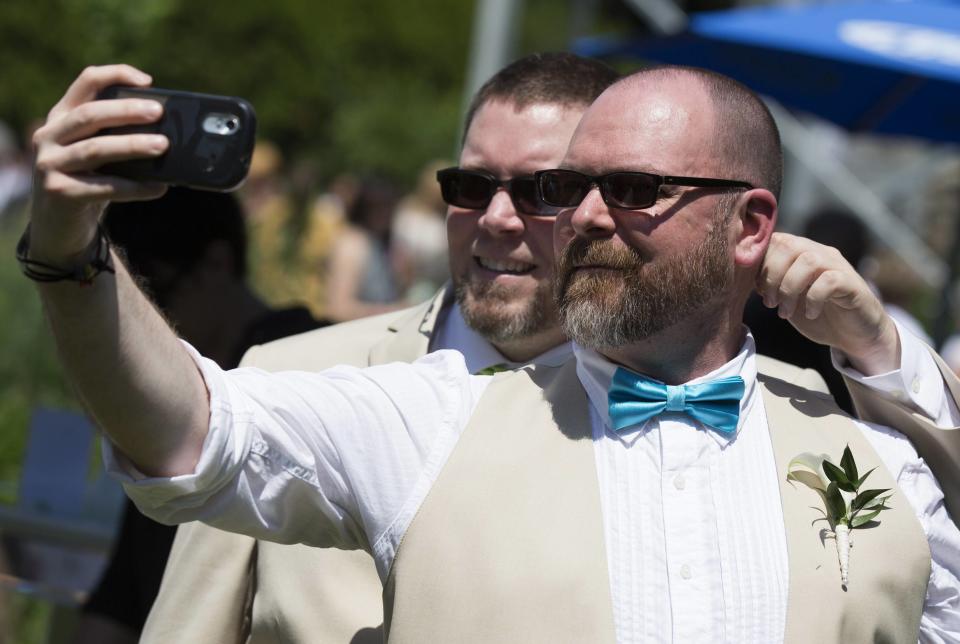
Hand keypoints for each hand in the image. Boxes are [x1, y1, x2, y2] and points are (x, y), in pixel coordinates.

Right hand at [29, 64, 168, 266]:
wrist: (59, 225)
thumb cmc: (89, 181)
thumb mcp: (99, 153)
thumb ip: (118, 136)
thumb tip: (171, 134)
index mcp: (62, 116)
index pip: (86, 82)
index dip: (116, 74)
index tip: (148, 82)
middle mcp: (49, 135)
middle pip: (90, 115)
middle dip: (126, 111)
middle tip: (159, 113)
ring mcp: (49, 163)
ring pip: (96, 149)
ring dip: (132, 146)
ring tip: (163, 146)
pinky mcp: (58, 191)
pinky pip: (103, 187)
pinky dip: (134, 188)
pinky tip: (158, 188)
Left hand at [756, 232, 899, 375]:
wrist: (853, 334)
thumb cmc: (815, 313)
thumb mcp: (784, 297)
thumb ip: (766, 283)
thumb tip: (741, 277)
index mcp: (800, 253)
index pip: (775, 240)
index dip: (759, 264)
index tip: (756, 290)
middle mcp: (819, 253)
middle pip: (789, 245)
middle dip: (772, 275)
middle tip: (769, 303)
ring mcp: (837, 266)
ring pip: (808, 260)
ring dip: (789, 288)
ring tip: (785, 311)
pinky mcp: (851, 283)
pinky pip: (829, 280)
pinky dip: (813, 298)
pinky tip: (809, 313)